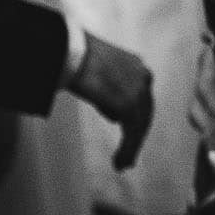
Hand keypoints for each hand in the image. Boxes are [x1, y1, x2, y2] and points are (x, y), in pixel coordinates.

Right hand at [66, 32, 153, 170]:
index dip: (133, 116)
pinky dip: (127, 150)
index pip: (140, 97)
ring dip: (131, 146)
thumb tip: (108, 106)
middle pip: (144, 114)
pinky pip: (132, 134)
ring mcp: (139, 93)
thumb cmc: (73, 54)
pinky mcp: (129, 106)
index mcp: (136, 67)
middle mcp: (143, 79)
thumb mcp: (95, 68)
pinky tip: (120, 162)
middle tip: (127, 153)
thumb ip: (107, 84)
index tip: (124, 128)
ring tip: (122, 163)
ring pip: (139, 126)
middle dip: (136, 134)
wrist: (70, 51)